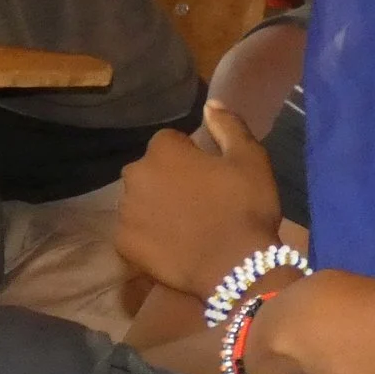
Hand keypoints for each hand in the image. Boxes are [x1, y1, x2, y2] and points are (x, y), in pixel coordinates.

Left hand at [115, 103, 283, 296]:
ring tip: (187, 227)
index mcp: (163, 150)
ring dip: (156, 207)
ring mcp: (125, 212)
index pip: (170, 141)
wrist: (236, 268)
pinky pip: (134, 232)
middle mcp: (135, 175)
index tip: (211, 175)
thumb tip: (209, 104)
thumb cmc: (245, 208)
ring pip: (140, 201)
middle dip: (168, 179)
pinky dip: (148, 236)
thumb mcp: (250, 159)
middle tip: (200, 201)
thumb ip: (228, 126)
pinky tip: (173, 246)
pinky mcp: (124, 244)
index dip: (192, 155)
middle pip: (150, 170)